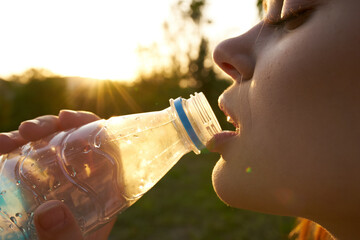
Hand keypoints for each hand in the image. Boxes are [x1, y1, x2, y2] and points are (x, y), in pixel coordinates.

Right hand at [0, 110, 115, 239]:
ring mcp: (52, 183)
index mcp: (99, 188)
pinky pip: (20, 162)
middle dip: (49, 127)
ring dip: (25, 136)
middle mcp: (77, 181)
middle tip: (30, 129)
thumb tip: (50, 212)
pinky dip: (8, 151)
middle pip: (70, 140)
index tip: (66, 118)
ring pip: (43, 148)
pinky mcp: (30, 189)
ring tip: (8, 138)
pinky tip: (0, 146)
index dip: (87, 124)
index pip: (102, 145)